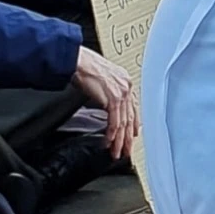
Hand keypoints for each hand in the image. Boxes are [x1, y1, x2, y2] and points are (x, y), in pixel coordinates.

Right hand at [73, 46, 137, 160]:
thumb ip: (110, 92)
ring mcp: (121, 93)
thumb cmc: (87, 68)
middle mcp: (127, 88)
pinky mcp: (113, 99)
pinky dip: (112, 133)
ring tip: (117, 151)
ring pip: (123, 123)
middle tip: (127, 150)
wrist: (80, 62)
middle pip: (130, 118)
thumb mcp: (104, 79)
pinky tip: (109, 141)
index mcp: (126, 82)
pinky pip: (114, 121)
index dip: (134, 123)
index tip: (133, 134)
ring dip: (119, 140)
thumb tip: (109, 105)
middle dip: (128, 137)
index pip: (134, 108)